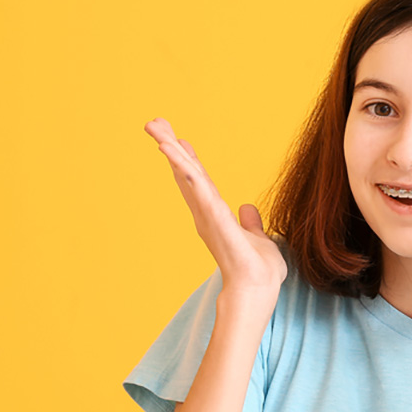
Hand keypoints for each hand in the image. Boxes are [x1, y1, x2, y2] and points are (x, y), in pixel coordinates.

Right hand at [144, 118, 286, 304]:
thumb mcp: (258, 239)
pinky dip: (183, 167)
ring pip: (186, 175)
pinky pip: (196, 186)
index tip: (177, 138)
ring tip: (155, 127)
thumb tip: (247, 208)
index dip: (187, 159)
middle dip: (170, 146)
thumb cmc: (258, 270)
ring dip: (171, 150)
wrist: (258, 289)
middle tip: (153, 122)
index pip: (199, 180)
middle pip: (185, 172)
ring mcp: (207, 214)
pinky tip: (173, 150)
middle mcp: (206, 212)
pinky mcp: (213, 216)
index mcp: (215, 215)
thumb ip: (251, 223)